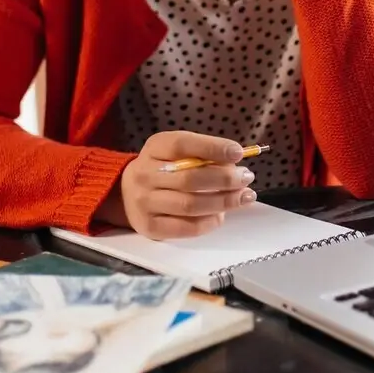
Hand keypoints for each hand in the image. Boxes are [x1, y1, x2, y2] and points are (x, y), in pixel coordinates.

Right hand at [98, 131, 257, 239]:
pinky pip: (186, 227)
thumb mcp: (176, 151)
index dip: (212, 148)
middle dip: (225, 179)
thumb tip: (236, 163)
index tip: (238, 153)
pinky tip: (222, 215)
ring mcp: (145, 203)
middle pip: (190, 178)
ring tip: (244, 197)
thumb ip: (202, 154)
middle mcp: (145, 174)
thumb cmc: (163, 168)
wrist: (126, 193)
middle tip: (247, 178)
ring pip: (190, 205)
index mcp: (154, 148)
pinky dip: (209, 222)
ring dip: (223, 201)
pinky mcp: (150, 227)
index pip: (182, 145)